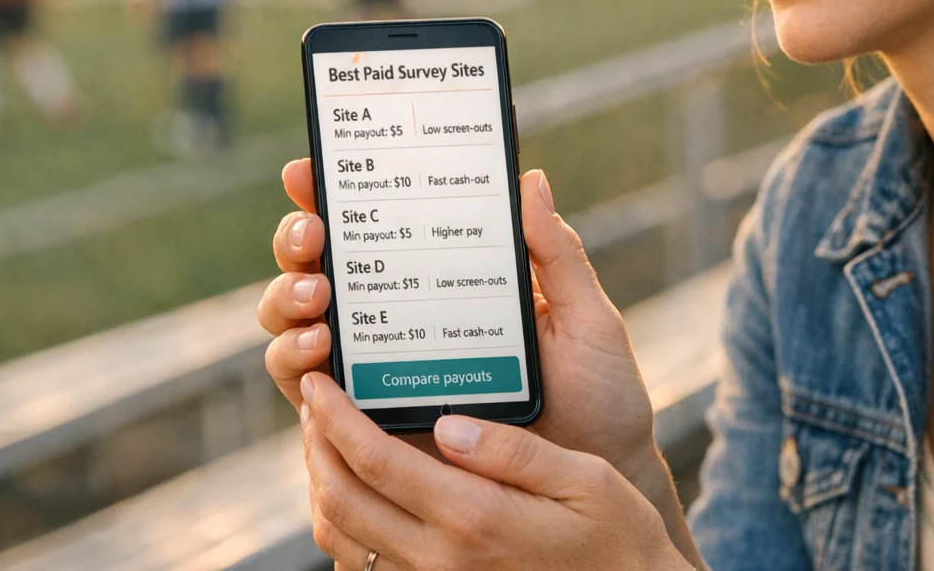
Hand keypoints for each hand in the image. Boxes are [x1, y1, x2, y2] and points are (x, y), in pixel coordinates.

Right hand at [258, 161, 656, 476]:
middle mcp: (399, 317)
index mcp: (447, 280)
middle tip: (314, 234)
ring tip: (320, 300)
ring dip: (288, 300)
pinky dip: (295, 367)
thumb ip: (556, 255)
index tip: (310, 169)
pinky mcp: (367, 426)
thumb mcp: (585, 319)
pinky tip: (319, 356)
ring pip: (296, 322)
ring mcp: (377, 370)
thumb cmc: (597, 398)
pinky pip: (305, 395)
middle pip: (319, 265)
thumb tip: (530, 178)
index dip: (331, 192)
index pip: (378, 225)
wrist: (592, 484)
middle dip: (297, 240)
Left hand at [300, 371, 691, 570]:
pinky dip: (344, 525)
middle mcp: (440, 559)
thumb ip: (513, 451)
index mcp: (473, 517)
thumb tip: (448, 424)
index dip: (335, 417)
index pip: (374, 462)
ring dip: (322, 484)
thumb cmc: (617, 539)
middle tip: (316, 400)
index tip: (318, 382)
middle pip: (340, 500)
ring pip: (341, 538)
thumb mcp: (585, 481)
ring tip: (330, 438)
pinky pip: (363, 566)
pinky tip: (361, 490)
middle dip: (316, 445)